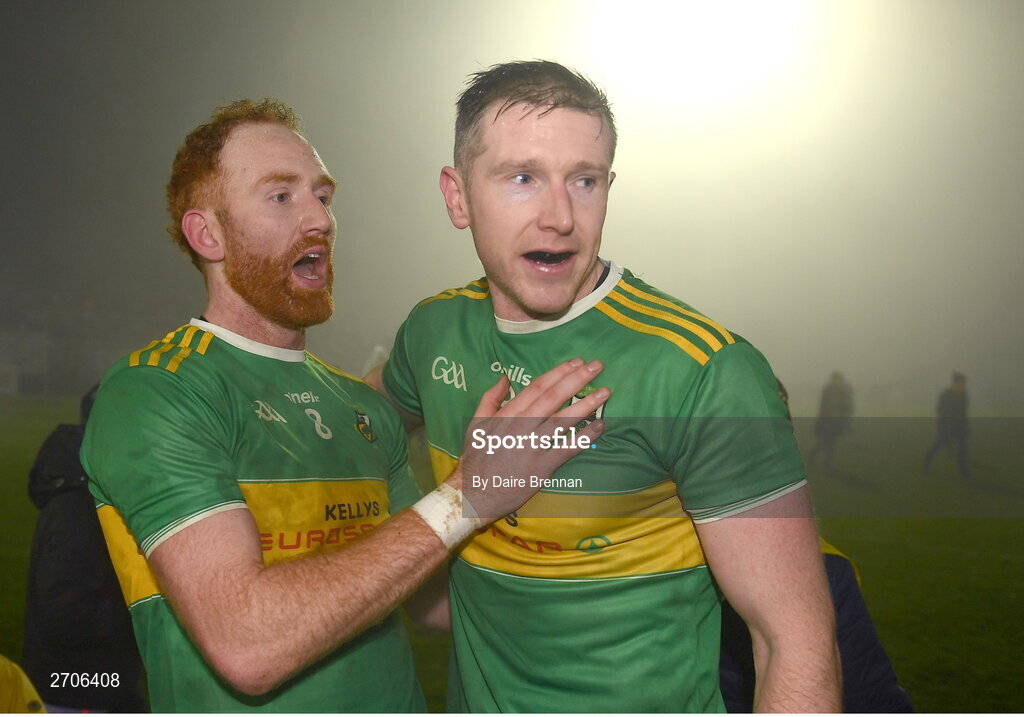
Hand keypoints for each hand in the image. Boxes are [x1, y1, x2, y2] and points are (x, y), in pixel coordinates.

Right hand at [450, 358, 608, 521]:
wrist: (474, 493)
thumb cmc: (477, 459)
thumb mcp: (476, 424)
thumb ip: (490, 399)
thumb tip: (505, 377)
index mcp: (507, 414)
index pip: (537, 387)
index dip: (558, 373)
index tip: (576, 362)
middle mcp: (521, 426)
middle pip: (552, 397)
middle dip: (576, 379)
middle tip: (597, 366)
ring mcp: (532, 446)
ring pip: (562, 420)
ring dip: (586, 404)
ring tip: (605, 392)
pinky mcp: (542, 466)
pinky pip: (567, 448)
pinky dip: (585, 437)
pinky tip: (600, 426)